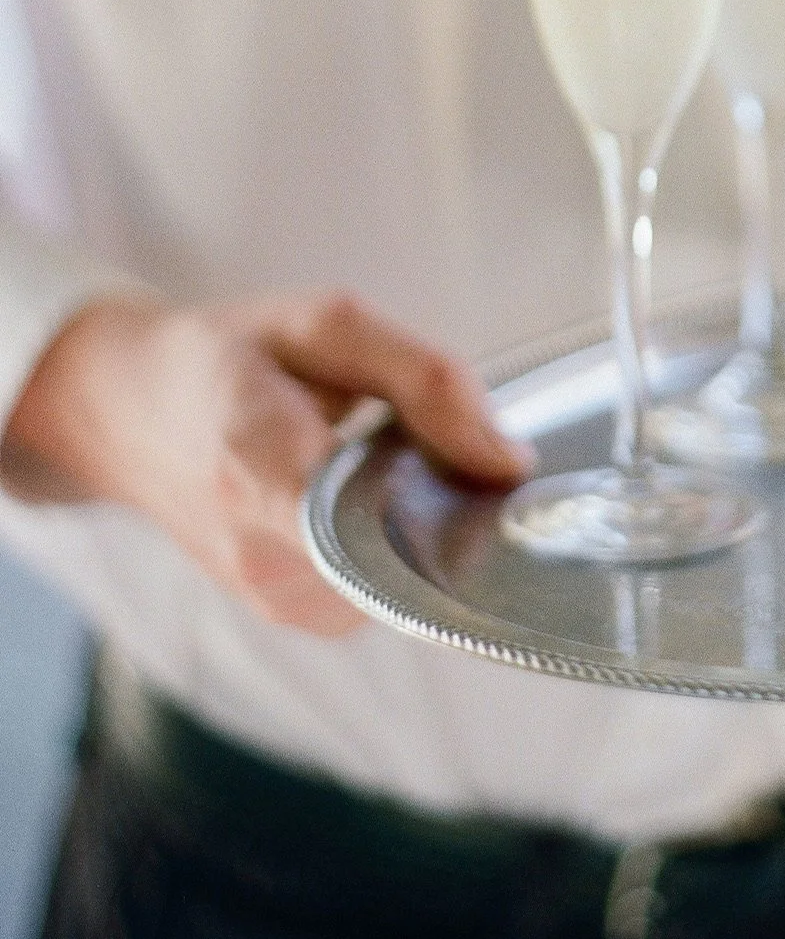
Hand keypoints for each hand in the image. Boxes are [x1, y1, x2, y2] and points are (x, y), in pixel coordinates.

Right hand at [5, 293, 533, 635]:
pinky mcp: (284, 613)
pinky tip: (368, 494)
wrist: (123, 412)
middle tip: (441, 439)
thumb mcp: (325, 325)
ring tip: (385, 459)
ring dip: (424, 519)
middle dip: (456, 500)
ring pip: (405, 576)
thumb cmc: (228, 356)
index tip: (492, 471)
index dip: (453, 505)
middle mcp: (262, 552)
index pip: (370, 526)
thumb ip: (425, 382)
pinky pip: (379, 589)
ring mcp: (271, 596)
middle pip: (412, 553)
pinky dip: (395, 541)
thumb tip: (508, 460)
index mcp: (261, 464)